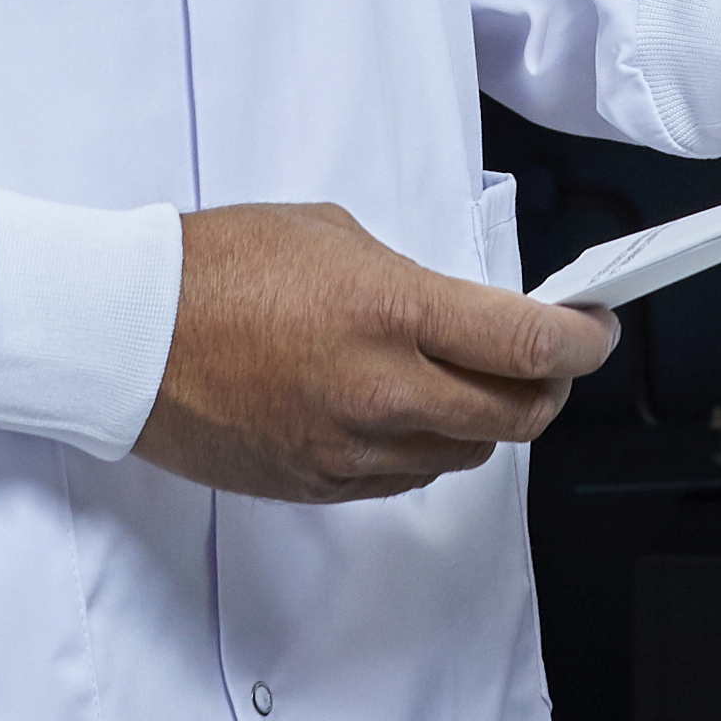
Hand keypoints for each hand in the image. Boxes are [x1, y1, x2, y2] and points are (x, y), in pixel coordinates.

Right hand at [133, 201, 617, 503]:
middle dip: (549, 387)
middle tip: (549, 360)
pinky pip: (407, 476)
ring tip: (472, 380)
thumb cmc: (214, 268)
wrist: (125, 335)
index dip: (582, 343)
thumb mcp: (333, 235)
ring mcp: (351, 449)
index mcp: (391, 312)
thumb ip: (409, 281)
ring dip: (487, 420)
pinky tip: (408, 411)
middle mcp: (381, 390)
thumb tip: (459, 313)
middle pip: (516, 415)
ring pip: (467, 455)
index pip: (528, 345)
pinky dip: (427, 446)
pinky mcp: (320, 485)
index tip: (594, 331)